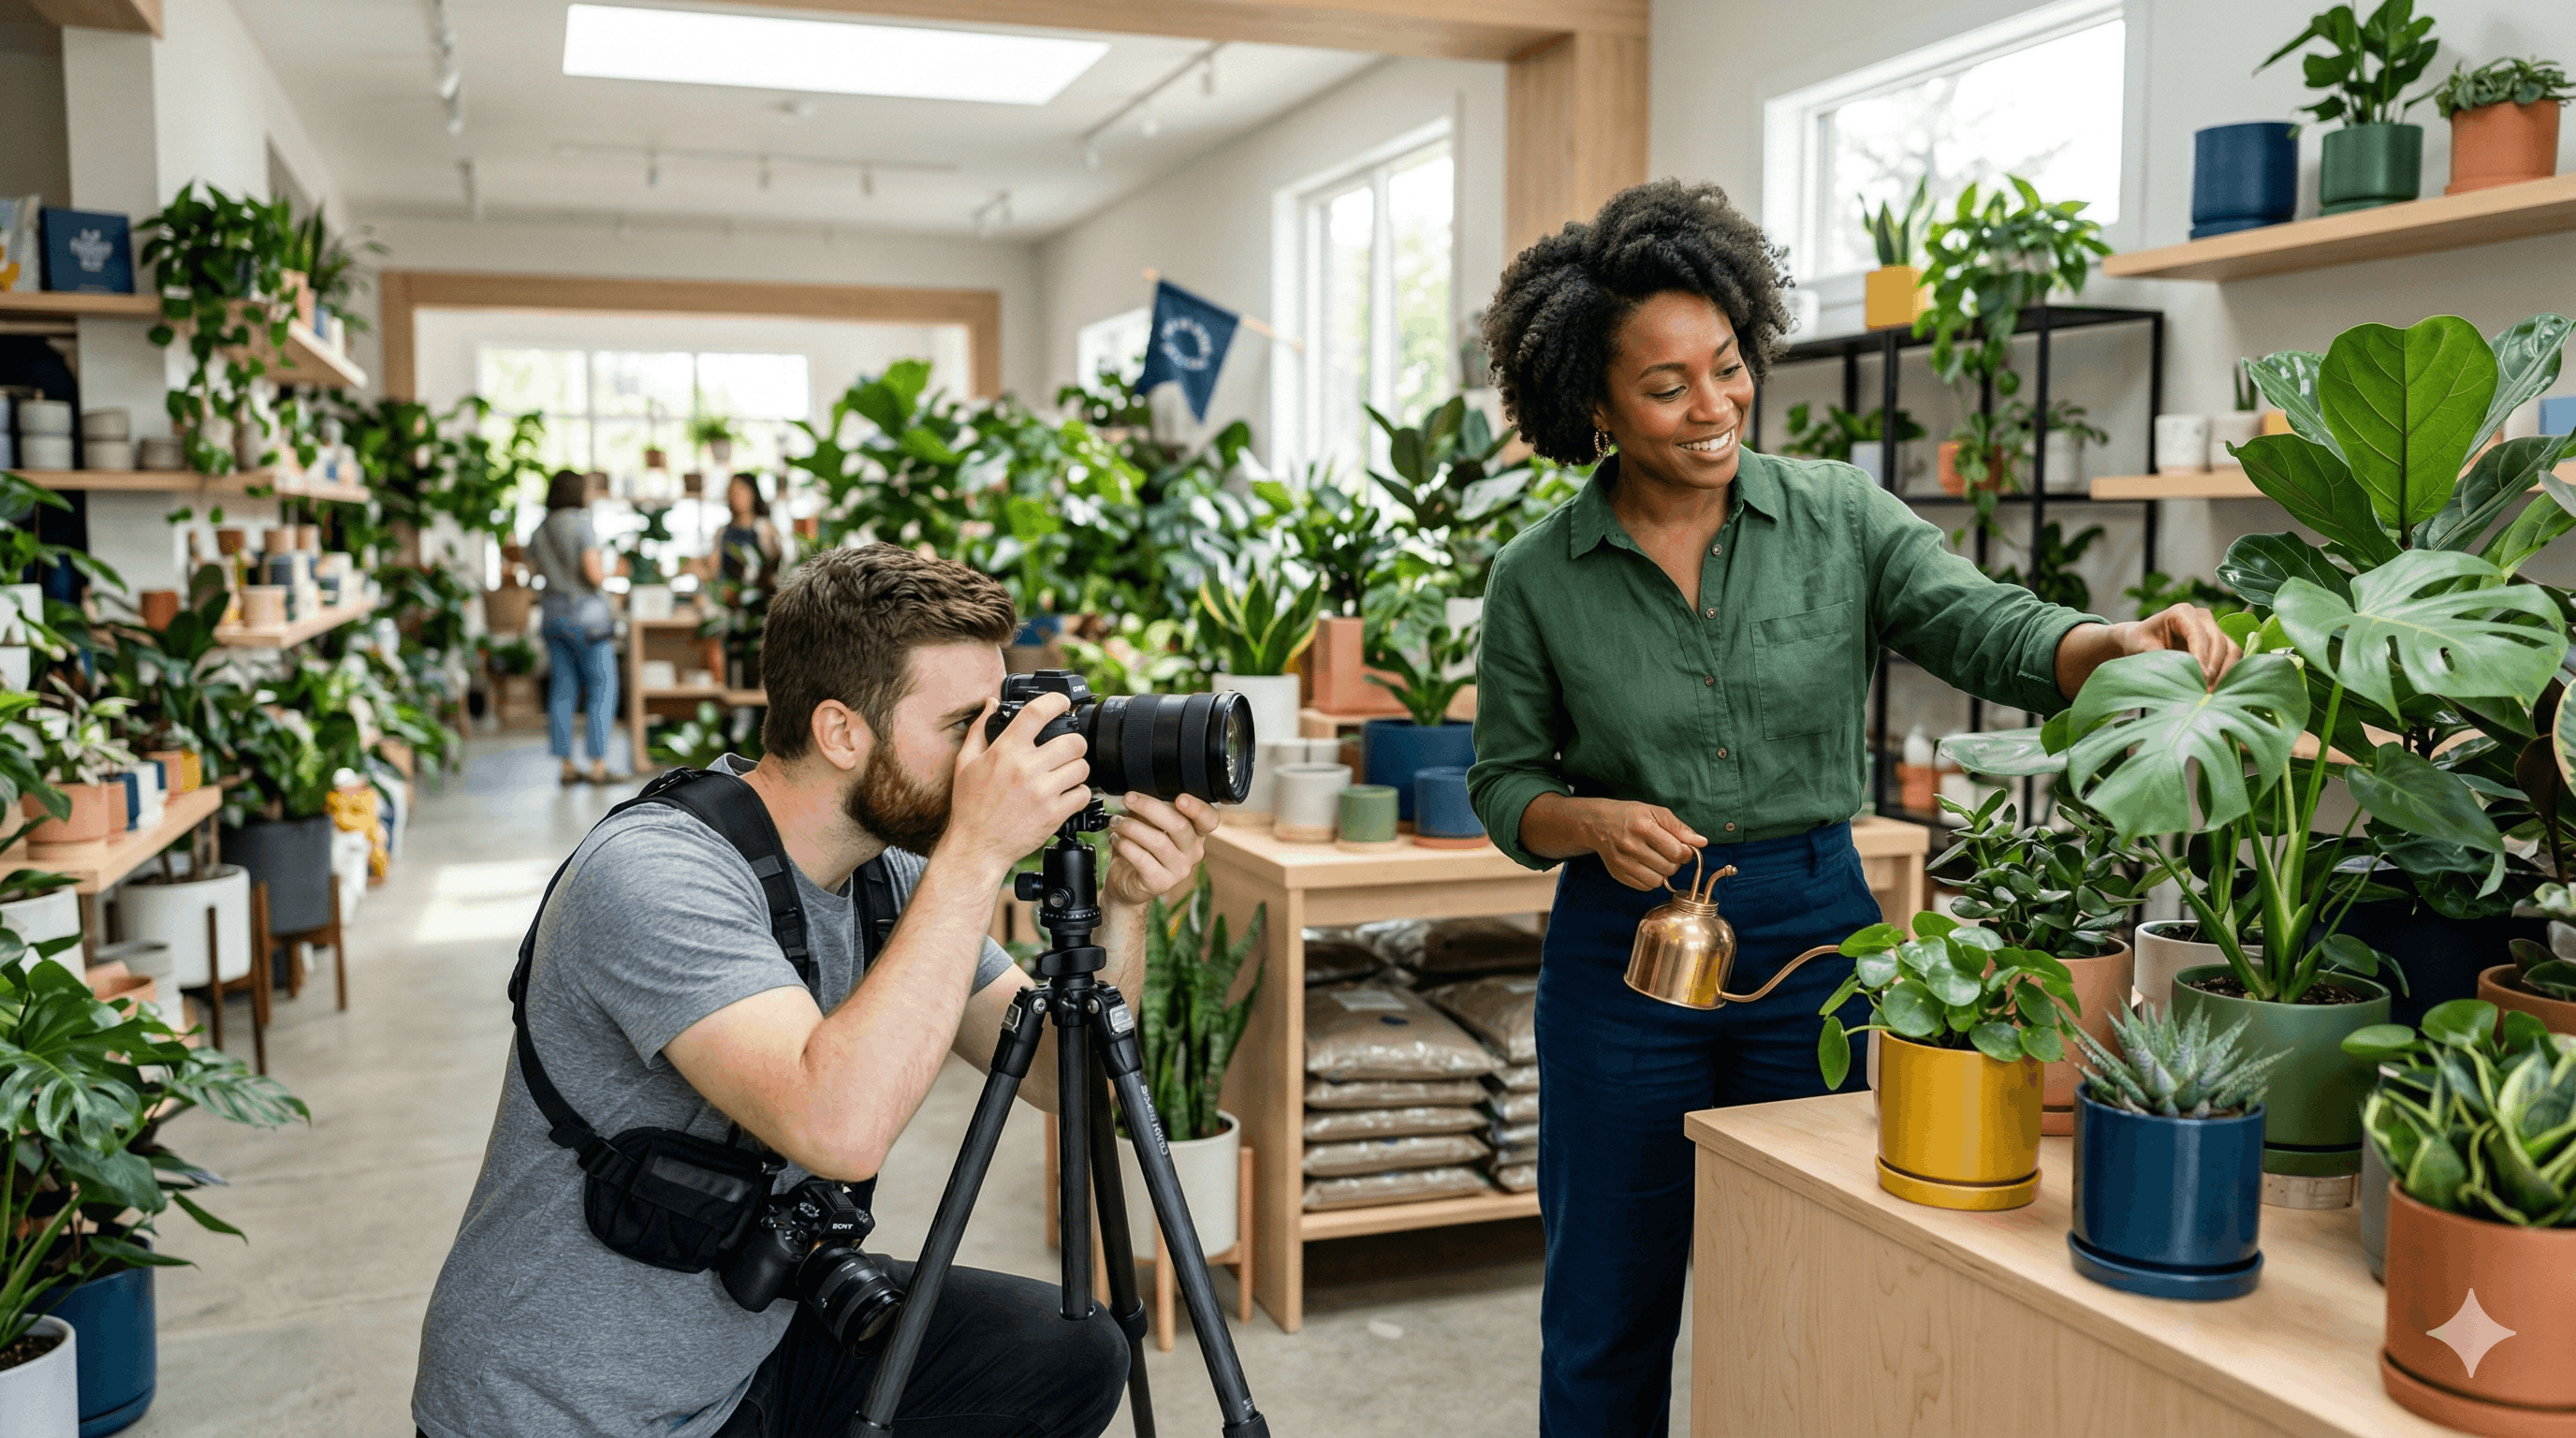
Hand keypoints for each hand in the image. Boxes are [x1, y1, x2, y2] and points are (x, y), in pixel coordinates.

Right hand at [941, 693, 1092, 872]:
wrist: (977, 846)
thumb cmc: (970, 805)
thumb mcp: (966, 763)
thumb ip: (979, 729)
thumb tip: (990, 704)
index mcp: (1005, 751)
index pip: (1038, 713)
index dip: (1057, 701)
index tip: (1063, 703)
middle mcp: (1025, 768)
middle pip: (1073, 741)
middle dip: (1073, 744)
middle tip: (1065, 751)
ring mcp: (1042, 792)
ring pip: (1082, 767)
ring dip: (1076, 770)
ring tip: (1064, 776)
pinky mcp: (1054, 814)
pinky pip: (1083, 794)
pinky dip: (1078, 794)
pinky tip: (1065, 795)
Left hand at [1103, 792, 1220, 906]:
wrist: (1126, 881)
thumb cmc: (1140, 848)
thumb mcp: (1148, 824)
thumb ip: (1152, 809)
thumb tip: (1141, 790)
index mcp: (1195, 833)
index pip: (1209, 819)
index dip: (1198, 808)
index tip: (1180, 798)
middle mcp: (1192, 852)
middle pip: (1180, 826)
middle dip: (1150, 807)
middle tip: (1129, 799)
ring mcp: (1179, 870)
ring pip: (1158, 842)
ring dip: (1131, 827)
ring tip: (1116, 822)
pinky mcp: (1160, 883)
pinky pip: (1142, 859)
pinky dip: (1125, 845)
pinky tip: (1116, 839)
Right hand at [1584, 798, 1707, 891]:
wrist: (1597, 823)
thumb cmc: (1630, 815)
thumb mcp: (1655, 812)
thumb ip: (1680, 828)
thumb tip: (1702, 843)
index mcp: (1643, 827)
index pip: (1677, 852)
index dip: (1686, 852)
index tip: (1683, 848)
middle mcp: (1631, 846)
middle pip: (1669, 868)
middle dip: (1675, 862)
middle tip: (1668, 852)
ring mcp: (1623, 862)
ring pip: (1658, 881)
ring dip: (1663, 872)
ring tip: (1657, 859)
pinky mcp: (1617, 874)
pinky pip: (1645, 887)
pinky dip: (1650, 879)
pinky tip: (1646, 866)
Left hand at [2112, 603, 2240, 687]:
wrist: (2142, 640)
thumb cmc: (2140, 641)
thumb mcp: (2142, 647)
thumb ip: (2159, 657)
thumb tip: (2178, 675)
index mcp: (2182, 612)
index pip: (2198, 635)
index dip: (2202, 657)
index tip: (2202, 678)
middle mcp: (2202, 617)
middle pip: (2219, 642)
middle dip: (2215, 668)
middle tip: (2206, 691)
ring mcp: (2214, 629)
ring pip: (2231, 650)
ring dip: (2225, 673)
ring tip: (2211, 693)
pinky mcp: (2221, 643)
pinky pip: (2232, 658)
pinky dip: (2227, 674)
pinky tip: (2217, 690)